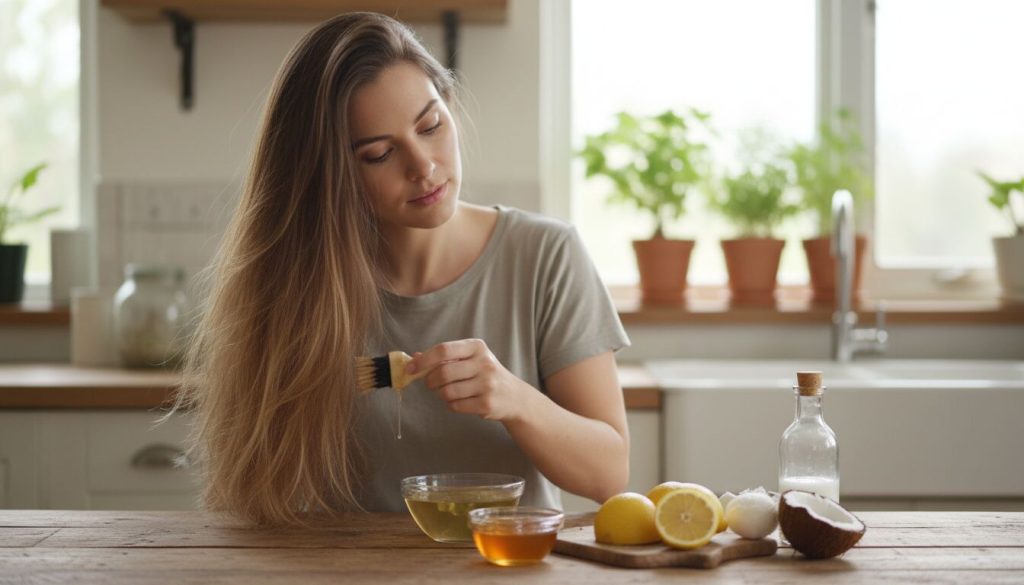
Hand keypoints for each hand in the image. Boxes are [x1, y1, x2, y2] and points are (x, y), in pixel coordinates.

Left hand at [408, 339, 529, 420]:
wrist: (514, 396)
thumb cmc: (485, 375)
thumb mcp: (469, 359)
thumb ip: (443, 358)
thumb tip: (414, 358)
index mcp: (477, 347)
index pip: (444, 350)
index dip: (424, 360)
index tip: (411, 368)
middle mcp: (484, 363)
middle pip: (443, 372)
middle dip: (430, 381)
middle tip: (430, 384)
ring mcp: (487, 384)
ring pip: (447, 392)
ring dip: (441, 395)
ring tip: (449, 392)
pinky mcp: (487, 404)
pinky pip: (455, 406)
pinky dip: (451, 405)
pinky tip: (460, 401)